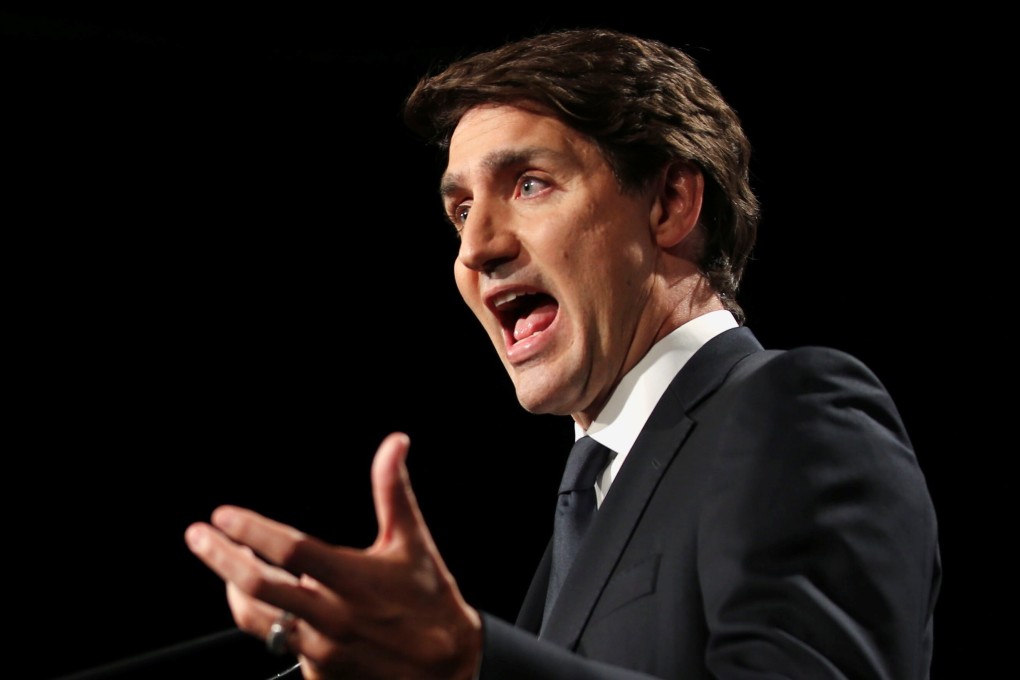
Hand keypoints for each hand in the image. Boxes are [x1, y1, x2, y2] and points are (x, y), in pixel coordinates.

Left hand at [185, 432, 482, 678]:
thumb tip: (393, 444)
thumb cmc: (428, 599)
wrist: (445, 666)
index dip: (253, 530)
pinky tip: (266, 599)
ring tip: (226, 566)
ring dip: (235, 589)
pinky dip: (266, 617)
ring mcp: (321, 648)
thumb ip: (393, 491)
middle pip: (258, 587)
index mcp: (354, 579)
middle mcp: (332, 615)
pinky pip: (278, 642)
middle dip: (220, 558)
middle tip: (198, 536)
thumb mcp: (413, 542)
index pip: (291, 550)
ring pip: (258, 619)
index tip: (224, 514)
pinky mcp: (318, 672)